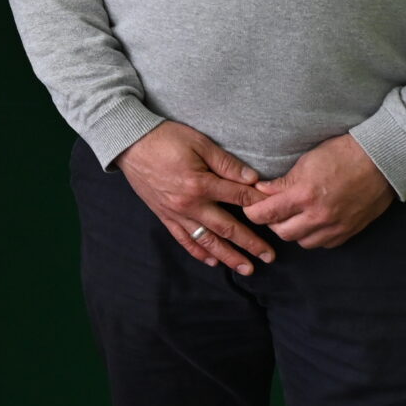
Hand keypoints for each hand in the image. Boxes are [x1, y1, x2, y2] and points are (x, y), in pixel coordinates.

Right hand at [115, 120, 274, 276]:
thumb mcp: (198, 142)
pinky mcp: (164, 215)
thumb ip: (225, 163)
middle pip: (227, 227)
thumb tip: (252, 178)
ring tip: (246, 268)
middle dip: (250, 243)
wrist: (128, 142)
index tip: (277, 215)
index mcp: (200, 184)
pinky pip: (183, 239)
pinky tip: (211, 261)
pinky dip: (198, 251)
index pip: (239, 198)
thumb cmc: (164, 138)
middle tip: (270, 256)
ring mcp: (176, 213)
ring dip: (228, 255)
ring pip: (206, 240)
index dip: (260, 206)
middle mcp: (189, 204)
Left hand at [247, 134, 394, 249]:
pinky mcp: (349, 232)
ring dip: (294, 231)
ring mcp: (336, 226)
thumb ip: (282, 182)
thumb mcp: (306, 161)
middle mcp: (319, 216)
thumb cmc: (342, 154)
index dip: (253, 212)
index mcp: (304, 195)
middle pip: (282, 232)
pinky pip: (324, 244)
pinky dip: (314, 236)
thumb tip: (260, 191)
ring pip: (303, 242)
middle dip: (272, 222)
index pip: (267, 214)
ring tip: (293, 215)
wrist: (380, 161)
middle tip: (272, 209)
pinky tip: (313, 222)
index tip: (250, 208)